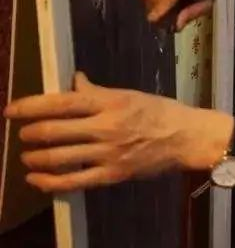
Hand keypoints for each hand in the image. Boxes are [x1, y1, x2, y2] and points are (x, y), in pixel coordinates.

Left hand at [4, 73, 227, 192]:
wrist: (188, 137)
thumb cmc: (160, 112)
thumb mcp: (129, 95)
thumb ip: (98, 92)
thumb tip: (74, 81)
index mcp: (110, 103)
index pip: (61, 102)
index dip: (31, 106)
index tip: (11, 110)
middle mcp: (105, 127)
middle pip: (53, 131)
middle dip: (29, 134)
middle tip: (23, 135)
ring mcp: (108, 152)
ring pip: (57, 157)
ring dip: (33, 158)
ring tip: (27, 156)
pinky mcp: (112, 174)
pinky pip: (72, 182)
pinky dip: (47, 182)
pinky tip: (35, 179)